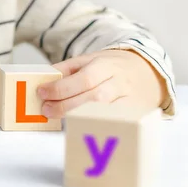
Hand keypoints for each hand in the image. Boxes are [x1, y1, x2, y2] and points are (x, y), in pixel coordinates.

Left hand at [37, 49, 166, 118]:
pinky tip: (79, 126)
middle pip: (94, 97)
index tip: (42, 92)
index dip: (61, 88)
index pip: (84, 78)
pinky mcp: (134, 114)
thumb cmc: (110, 67)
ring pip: (104, 112)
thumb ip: (66, 69)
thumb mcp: (88, 60)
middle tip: (47, 109)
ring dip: (78, 117)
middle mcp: (119, 82)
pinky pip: (113, 122)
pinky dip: (95, 125)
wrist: (145, 71)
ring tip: (60, 118)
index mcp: (106, 65)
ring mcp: (129, 99)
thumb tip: (43, 80)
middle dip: (66, 106)